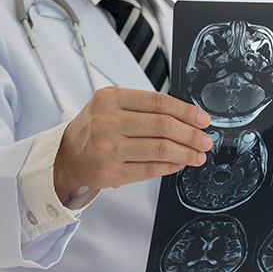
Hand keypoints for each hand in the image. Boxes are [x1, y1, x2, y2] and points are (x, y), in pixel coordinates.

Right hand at [54, 87, 211, 198]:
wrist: (68, 154)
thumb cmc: (96, 127)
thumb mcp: (112, 106)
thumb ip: (145, 108)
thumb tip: (187, 118)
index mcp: (110, 99)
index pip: (158, 102)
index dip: (186, 111)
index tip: (203, 119)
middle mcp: (107, 122)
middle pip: (162, 126)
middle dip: (190, 134)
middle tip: (205, 140)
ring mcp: (108, 148)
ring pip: (159, 149)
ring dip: (186, 152)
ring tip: (198, 155)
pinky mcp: (111, 172)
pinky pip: (150, 169)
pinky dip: (171, 166)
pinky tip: (181, 164)